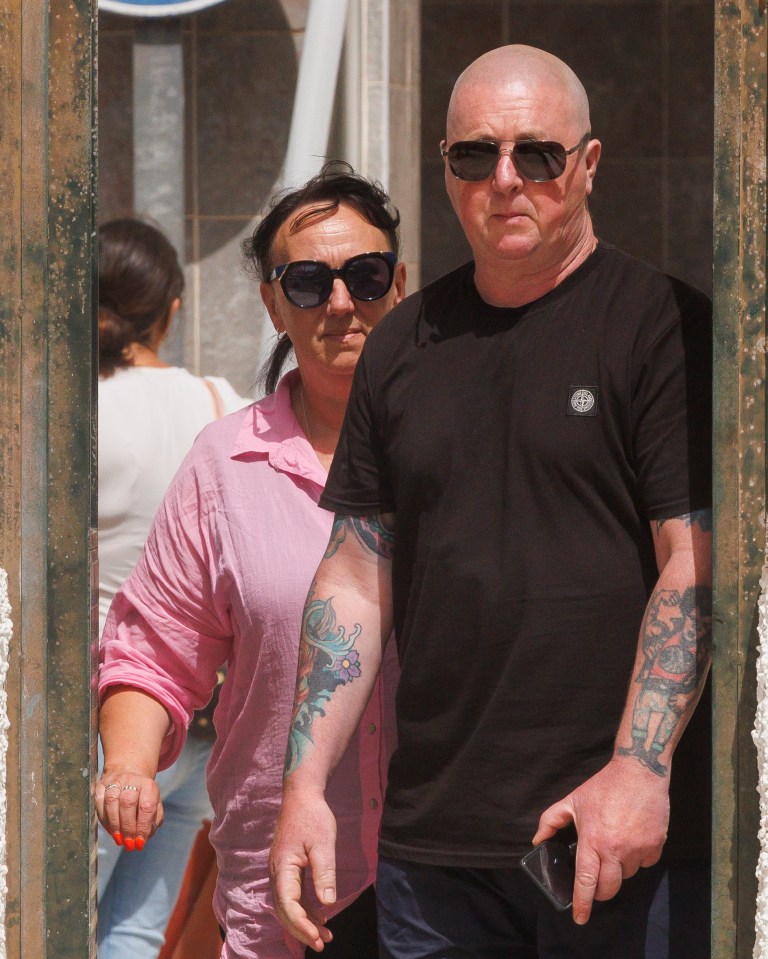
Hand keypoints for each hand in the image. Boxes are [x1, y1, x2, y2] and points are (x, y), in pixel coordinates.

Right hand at [94, 768, 163, 850]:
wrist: (129, 774)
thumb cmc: (142, 796)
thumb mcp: (154, 805)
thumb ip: (152, 822)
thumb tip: (143, 839)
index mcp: (148, 785)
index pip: (147, 806)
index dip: (142, 827)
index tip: (139, 843)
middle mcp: (132, 780)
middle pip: (127, 803)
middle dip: (127, 827)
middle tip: (128, 843)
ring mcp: (115, 781)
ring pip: (111, 801)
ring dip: (114, 824)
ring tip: (119, 839)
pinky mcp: (101, 784)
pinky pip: (98, 801)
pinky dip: (104, 819)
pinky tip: (110, 829)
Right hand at [269, 788, 337, 951]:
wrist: (301, 795)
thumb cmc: (313, 816)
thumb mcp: (323, 844)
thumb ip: (324, 874)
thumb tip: (328, 904)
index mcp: (283, 867)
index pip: (288, 905)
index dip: (302, 925)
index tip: (318, 937)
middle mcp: (276, 872)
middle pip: (284, 910)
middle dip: (302, 929)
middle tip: (322, 943)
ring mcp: (280, 871)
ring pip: (287, 905)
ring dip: (304, 921)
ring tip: (325, 935)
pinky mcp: (287, 868)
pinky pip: (292, 895)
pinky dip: (304, 908)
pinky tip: (320, 915)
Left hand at [533, 756, 668, 924]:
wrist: (638, 772)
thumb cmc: (604, 786)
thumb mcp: (573, 800)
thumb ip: (551, 820)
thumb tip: (537, 840)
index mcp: (593, 840)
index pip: (586, 880)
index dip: (582, 902)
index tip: (579, 917)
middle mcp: (615, 849)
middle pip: (608, 888)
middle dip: (600, 892)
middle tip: (596, 884)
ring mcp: (637, 849)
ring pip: (627, 876)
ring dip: (619, 870)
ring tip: (614, 848)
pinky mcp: (655, 845)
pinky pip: (645, 864)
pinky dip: (638, 859)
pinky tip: (632, 842)